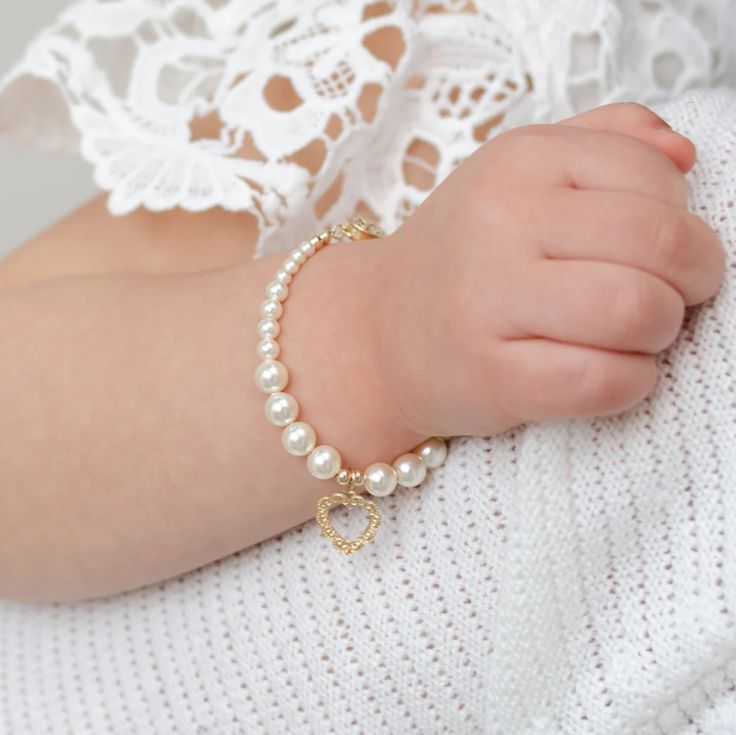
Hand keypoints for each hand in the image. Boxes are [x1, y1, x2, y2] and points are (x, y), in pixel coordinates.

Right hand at [376, 103, 724, 437]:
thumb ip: (604, 141)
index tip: (661, 252)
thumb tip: (683, 157)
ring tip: (636, 336)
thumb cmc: (463, 258)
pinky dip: (632, 383)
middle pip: (660, 245)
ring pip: (639, 312)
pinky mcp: (491, 377)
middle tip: (672, 297)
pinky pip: (604, 382)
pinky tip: (612, 374)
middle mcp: (501, 222)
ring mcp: (489, 302)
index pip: (653, 178)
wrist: (378, 334)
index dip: (683, 220)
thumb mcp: (518, 174)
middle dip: (692, 280)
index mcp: (519, 161)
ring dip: (661, 333)